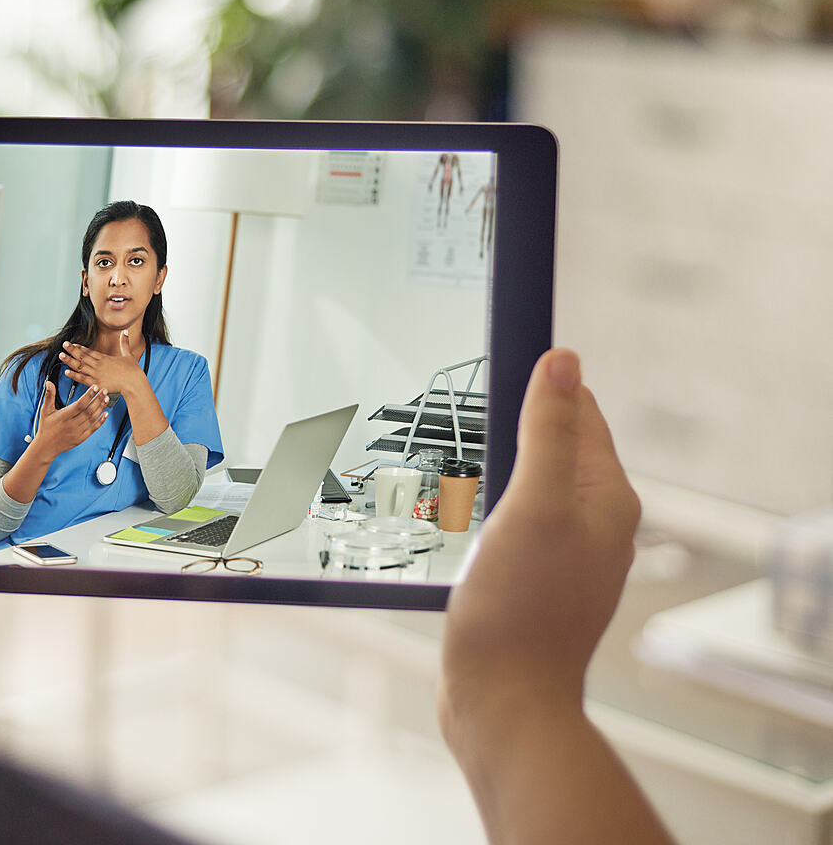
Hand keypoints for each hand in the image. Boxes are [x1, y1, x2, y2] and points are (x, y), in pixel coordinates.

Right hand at [35, 378, 108, 455]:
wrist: (46, 447)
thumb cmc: (45, 427)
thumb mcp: (45, 410)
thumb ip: (49, 396)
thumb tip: (49, 382)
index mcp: (63, 417)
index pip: (79, 404)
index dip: (88, 395)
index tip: (95, 387)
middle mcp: (71, 425)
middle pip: (88, 411)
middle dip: (98, 399)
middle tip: (104, 390)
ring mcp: (77, 433)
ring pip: (92, 419)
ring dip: (100, 408)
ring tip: (106, 399)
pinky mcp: (80, 439)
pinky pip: (93, 429)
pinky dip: (100, 421)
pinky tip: (106, 414)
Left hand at [59, 332, 144, 395]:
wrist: (134, 382)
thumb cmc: (133, 370)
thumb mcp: (128, 354)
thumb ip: (124, 343)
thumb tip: (126, 331)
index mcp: (105, 358)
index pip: (90, 352)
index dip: (80, 348)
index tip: (72, 344)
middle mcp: (99, 365)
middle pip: (83, 356)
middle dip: (72, 350)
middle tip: (63, 345)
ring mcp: (97, 374)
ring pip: (80, 366)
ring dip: (70, 361)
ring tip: (61, 356)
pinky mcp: (97, 383)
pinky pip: (83, 379)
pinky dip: (74, 375)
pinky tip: (66, 372)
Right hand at [438, 348, 639, 747]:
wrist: (501, 701)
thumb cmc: (518, 609)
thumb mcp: (534, 507)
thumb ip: (549, 432)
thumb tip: (564, 360)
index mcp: (605, 497)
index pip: (580, 411)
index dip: (539, 385)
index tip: (491, 370)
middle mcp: (593, 522)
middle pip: (553, 444)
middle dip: (512, 424)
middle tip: (463, 417)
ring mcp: (564, 552)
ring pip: (530, 482)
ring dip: (496, 465)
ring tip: (455, 464)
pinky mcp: (534, 578)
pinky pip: (513, 519)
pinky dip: (487, 505)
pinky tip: (459, 514)